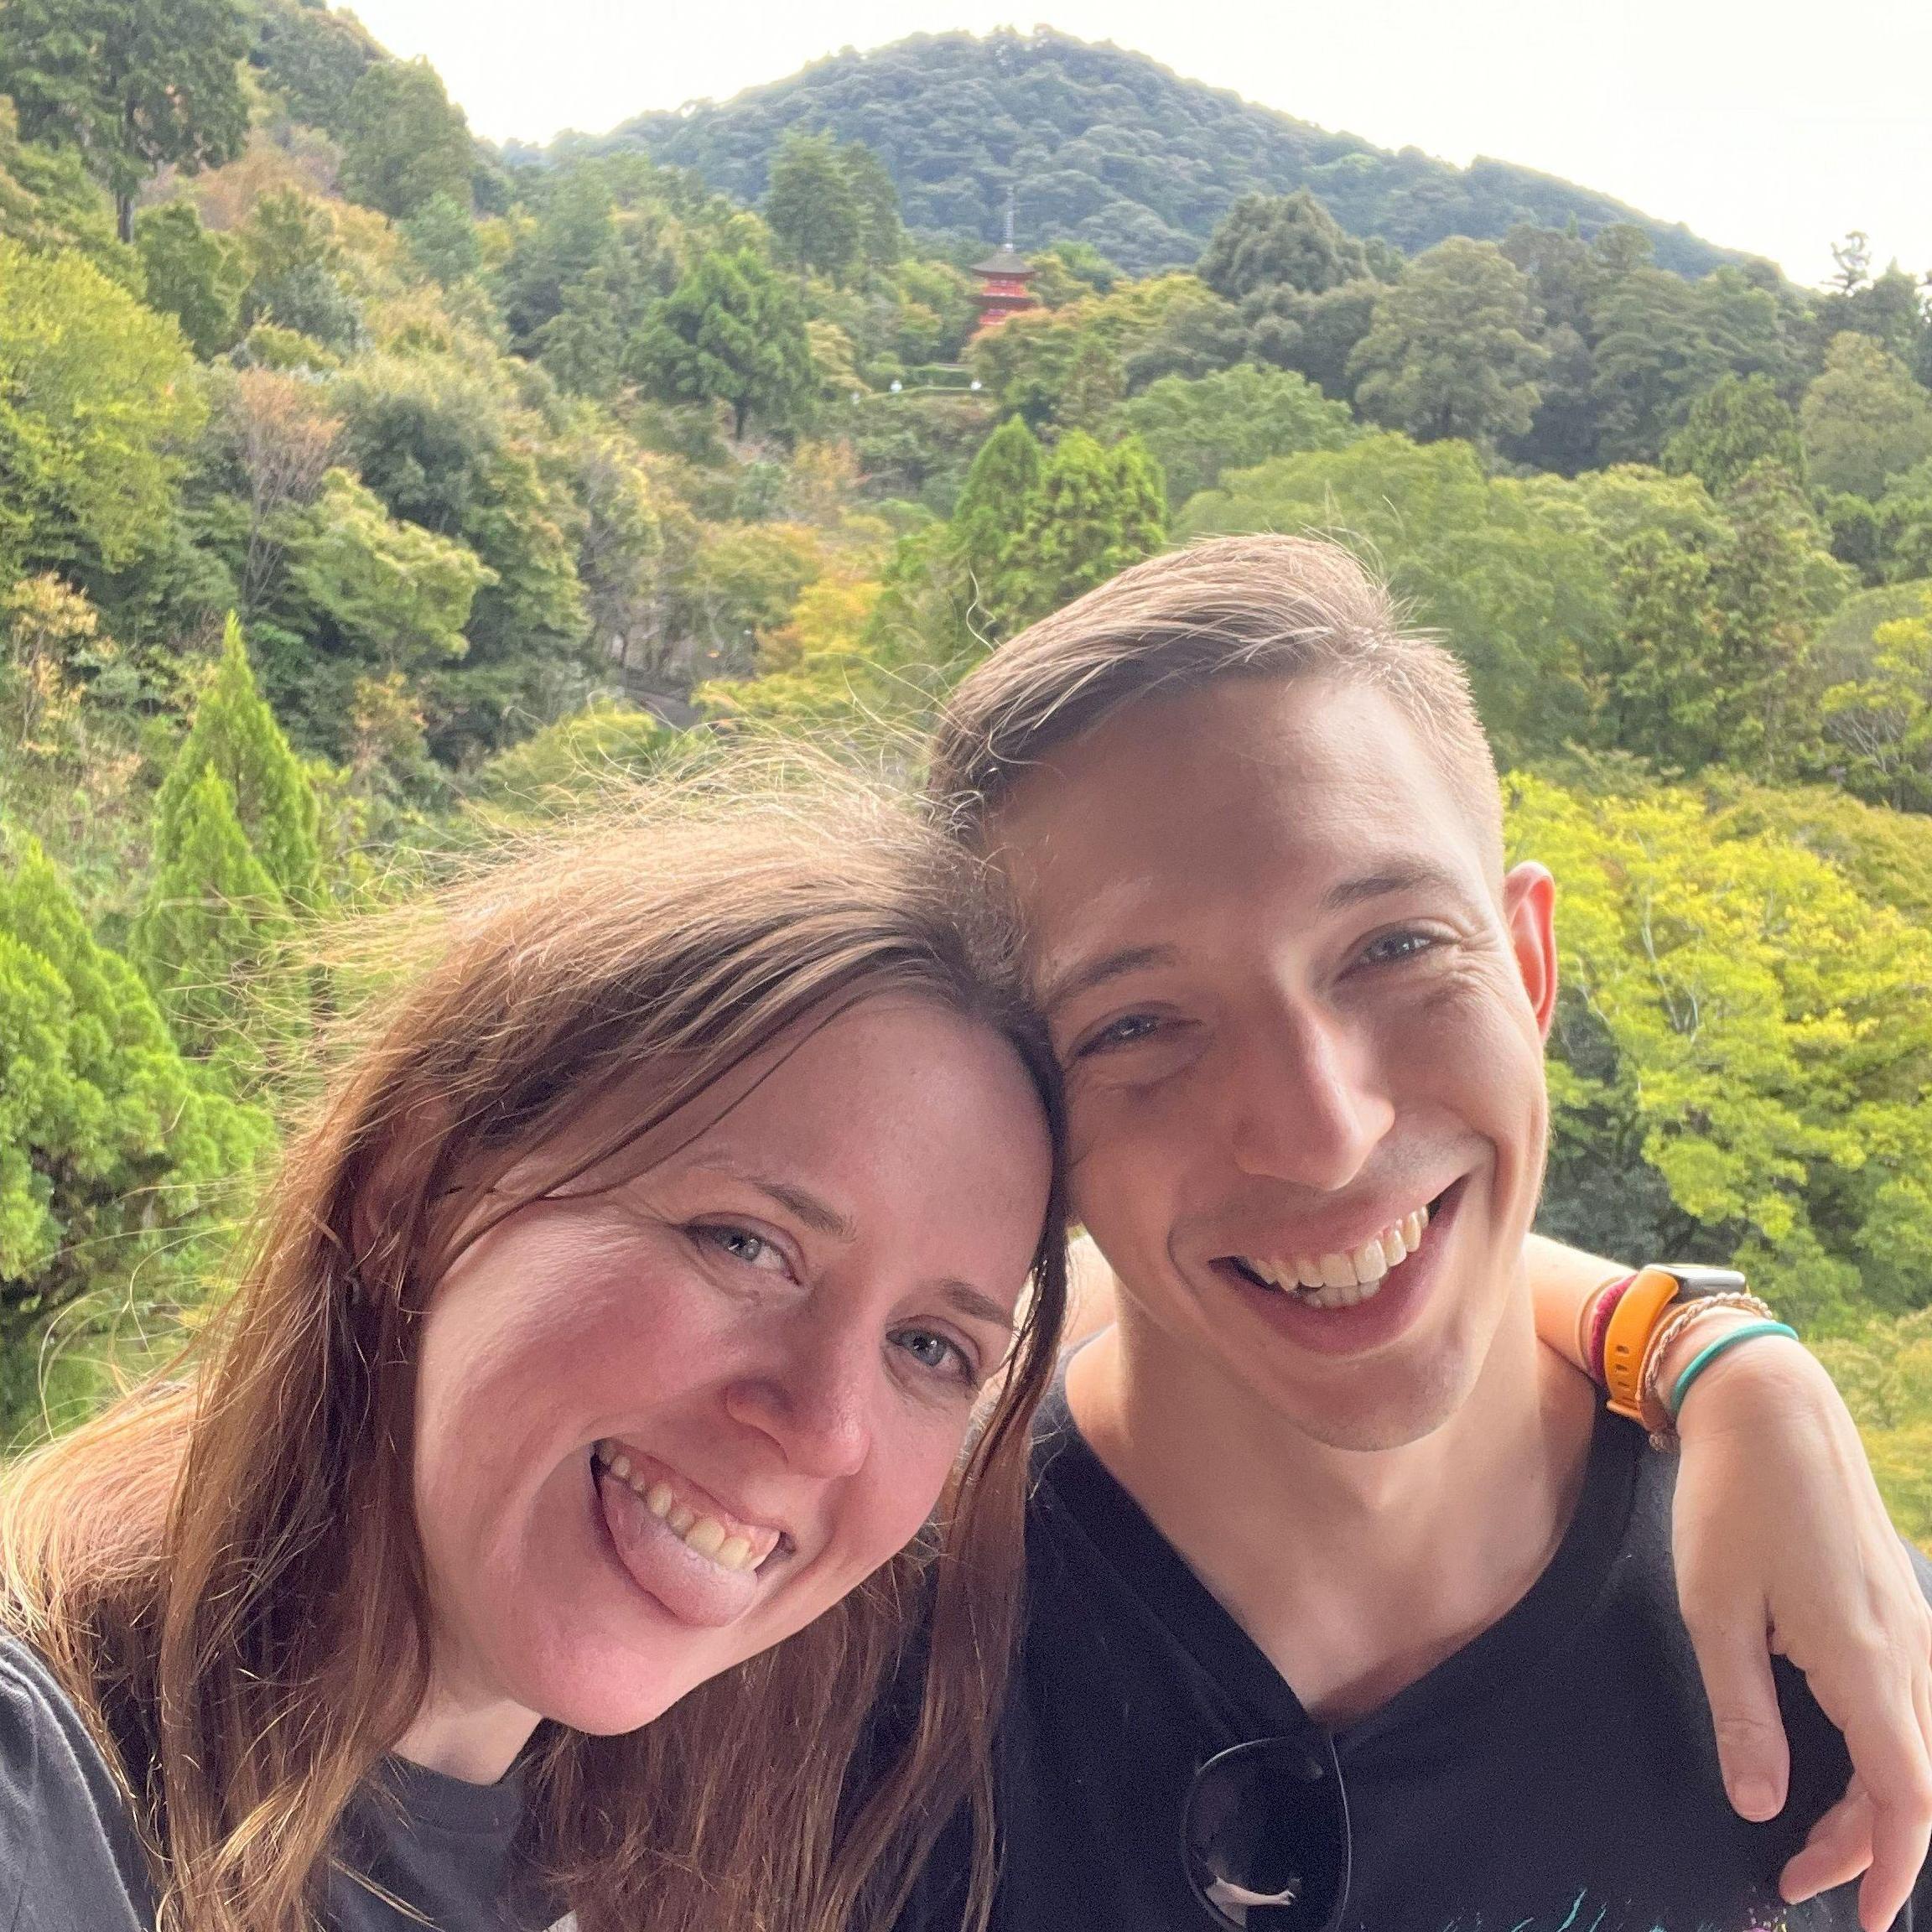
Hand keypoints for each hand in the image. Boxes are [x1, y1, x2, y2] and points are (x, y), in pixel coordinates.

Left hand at [1669, 1328, 1931, 1930]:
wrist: (1767, 1403)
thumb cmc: (1731, 1500)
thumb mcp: (1714, 1611)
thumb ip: (1742, 1713)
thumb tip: (1757, 1804)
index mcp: (1866, 1661)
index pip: (1905, 1800)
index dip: (1889, 1869)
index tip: (1866, 1921)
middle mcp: (1909, 1648)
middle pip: (1914, 1781)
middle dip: (1867, 1844)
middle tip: (1795, 1873)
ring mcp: (1910, 1622)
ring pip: (1916, 1742)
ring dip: (1873, 1798)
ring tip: (1808, 1831)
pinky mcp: (1894, 1601)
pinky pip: (1909, 1700)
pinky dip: (1881, 1748)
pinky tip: (1837, 1756)